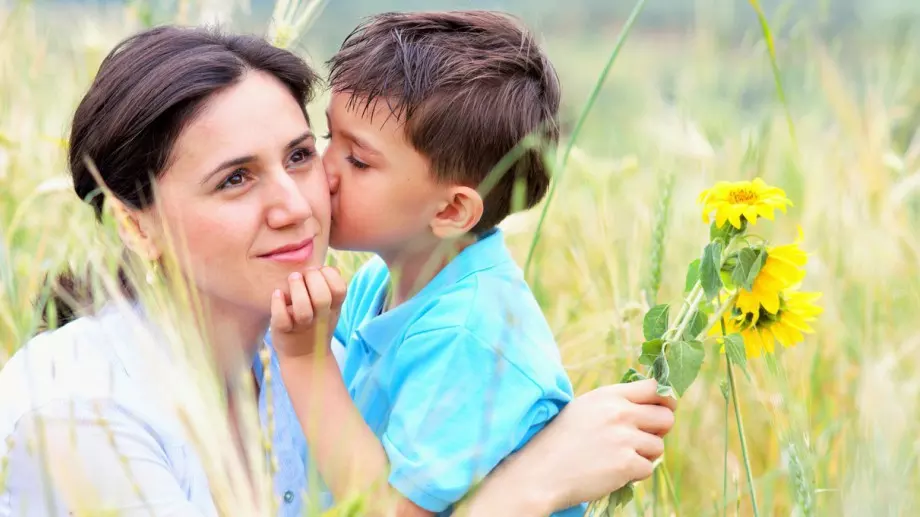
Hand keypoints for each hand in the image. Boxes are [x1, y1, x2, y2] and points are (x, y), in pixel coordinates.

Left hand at [270, 266, 346, 359]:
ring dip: (297, 289)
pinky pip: (281, 319)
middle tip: (303, 275)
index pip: (340, 289)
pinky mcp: (283, 332)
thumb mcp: (330, 308)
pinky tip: (277, 293)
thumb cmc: (316, 323)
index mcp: (334, 309)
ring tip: (292, 279)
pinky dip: (277, 304)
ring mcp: (301, 326)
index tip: (319, 272)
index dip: (330, 275)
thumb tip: (327, 267)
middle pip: (322, 297)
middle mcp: (320, 318)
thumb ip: (330, 287)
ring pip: (303, 311)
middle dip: (312, 279)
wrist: (304, 356)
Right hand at [483, 379, 676, 512]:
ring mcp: (624, 438)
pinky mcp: (626, 464)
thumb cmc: (560, 441)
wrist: (540, 472)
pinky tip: (613, 471)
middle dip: (659, 430)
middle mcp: (619, 412)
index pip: (655, 388)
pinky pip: (647, 468)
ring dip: (644, 454)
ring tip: (619, 457)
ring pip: (659, 446)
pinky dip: (634, 473)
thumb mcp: (585, 409)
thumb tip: (651, 407)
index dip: (665, 400)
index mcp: (608, 395)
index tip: (664, 409)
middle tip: (642, 438)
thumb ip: (615, 404)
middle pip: (666, 417)